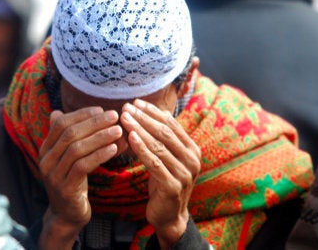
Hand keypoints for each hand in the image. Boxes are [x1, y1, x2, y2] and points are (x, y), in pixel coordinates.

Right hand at [38, 107, 122, 248]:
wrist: (67, 215)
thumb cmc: (73, 181)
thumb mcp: (68, 158)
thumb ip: (67, 137)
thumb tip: (57, 111)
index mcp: (45, 149)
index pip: (61, 124)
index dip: (81, 114)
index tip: (101, 109)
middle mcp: (46, 160)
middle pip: (69, 134)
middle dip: (94, 123)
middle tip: (114, 115)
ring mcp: (54, 175)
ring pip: (77, 149)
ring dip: (100, 137)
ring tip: (118, 130)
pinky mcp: (65, 188)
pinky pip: (83, 166)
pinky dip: (99, 155)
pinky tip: (114, 149)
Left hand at [120, 99, 201, 248]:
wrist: (169, 216)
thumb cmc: (164, 183)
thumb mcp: (166, 158)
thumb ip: (163, 139)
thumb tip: (154, 111)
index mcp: (192, 149)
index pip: (171, 124)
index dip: (152, 112)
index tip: (135, 102)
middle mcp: (192, 159)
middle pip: (165, 132)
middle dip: (144, 118)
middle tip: (126, 107)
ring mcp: (185, 173)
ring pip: (159, 146)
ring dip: (140, 130)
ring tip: (124, 119)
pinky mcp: (173, 186)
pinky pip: (155, 163)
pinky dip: (142, 149)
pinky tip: (130, 139)